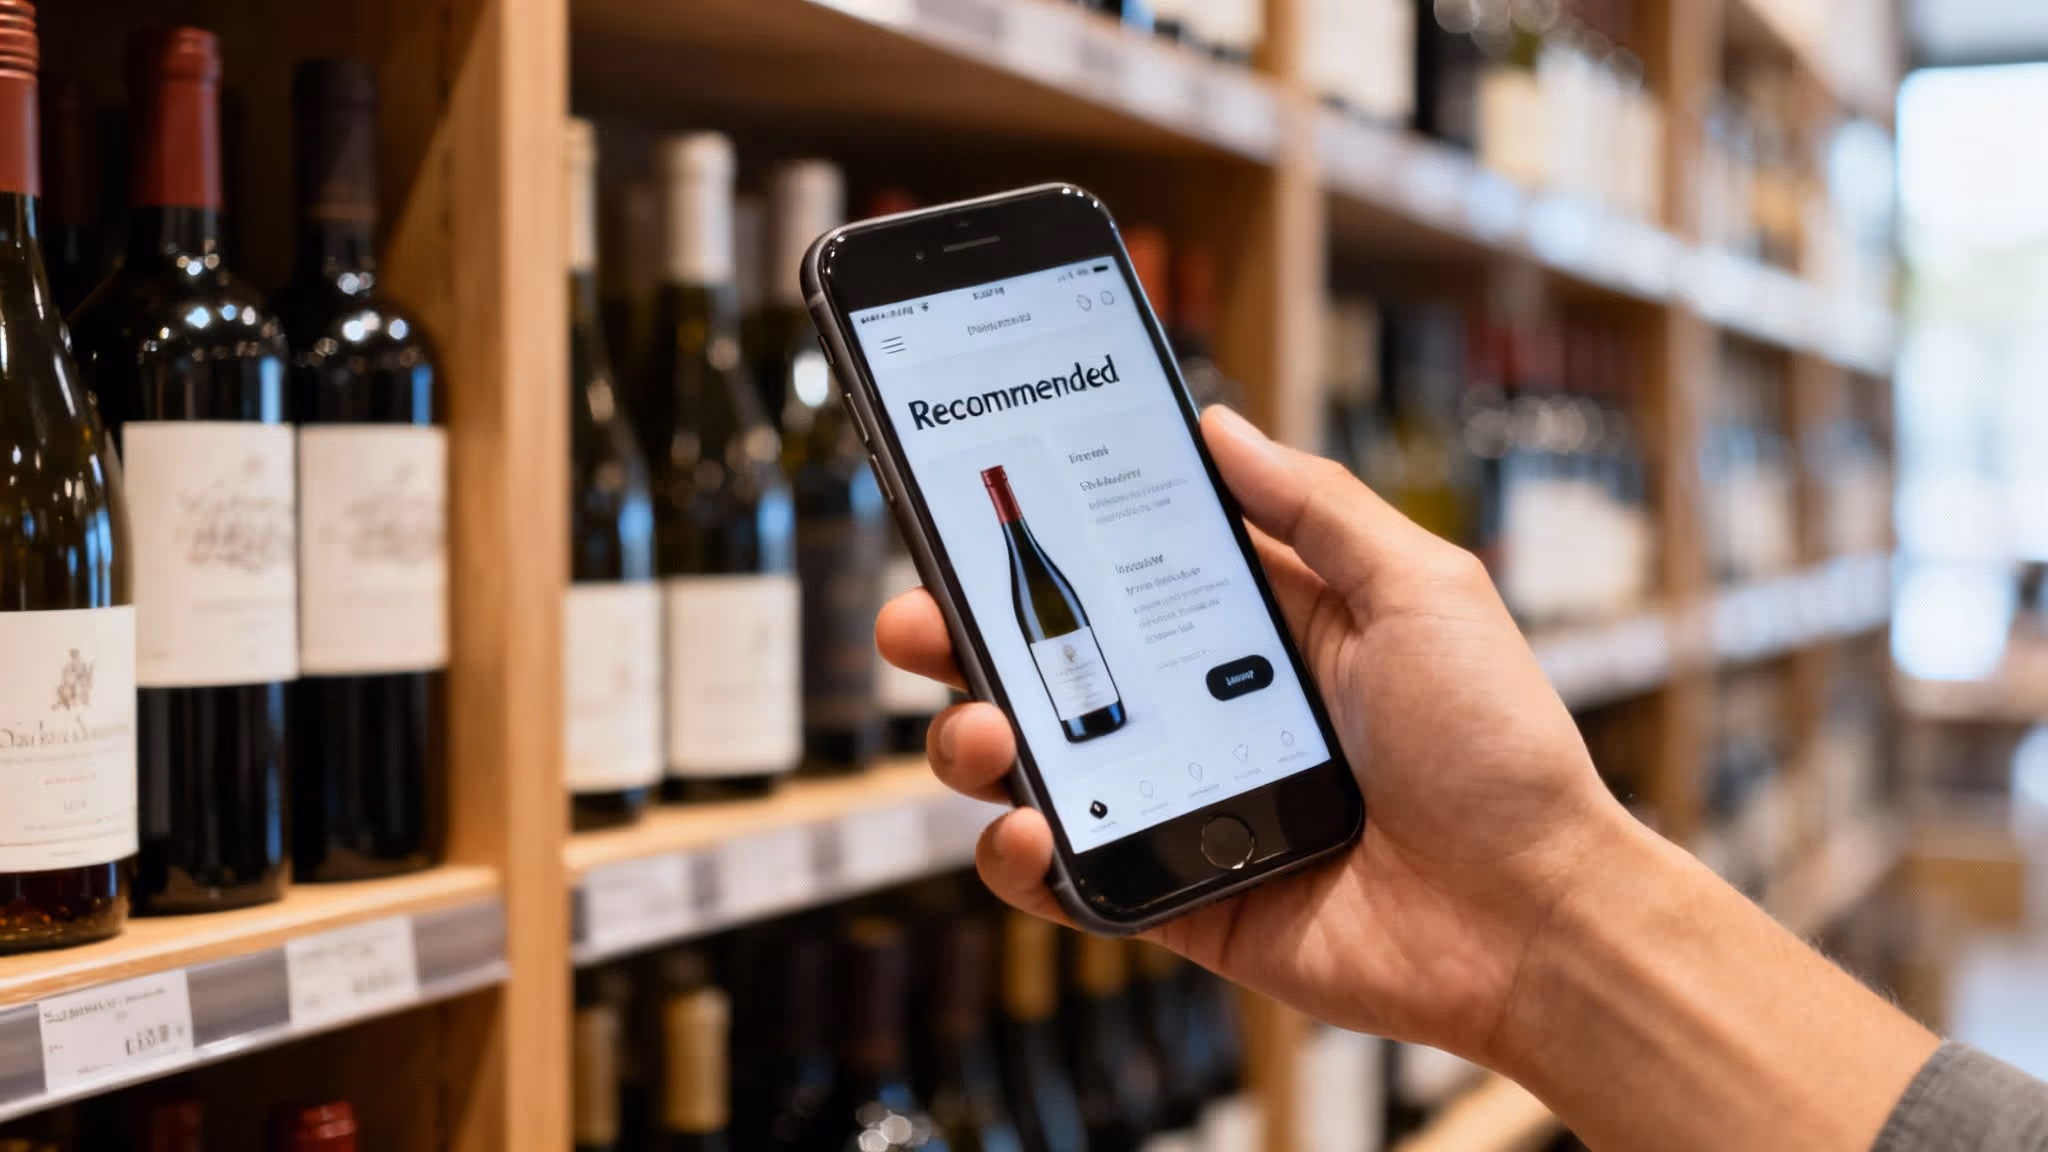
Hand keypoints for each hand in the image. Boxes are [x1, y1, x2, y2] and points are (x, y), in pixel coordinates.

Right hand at [876, 405, 1634, 1061]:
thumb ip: (1314, 506)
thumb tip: (1217, 421)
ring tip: (982, 731)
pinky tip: (1025, 827)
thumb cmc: (1497, 746)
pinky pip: (1068, 878)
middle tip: (916, 621)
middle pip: (1055, 665)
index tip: (974, 512)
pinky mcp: (1176, 894)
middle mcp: (1205, 710)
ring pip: (1039, 765)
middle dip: (967, 637)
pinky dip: (1020, 859)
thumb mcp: (1421, 589)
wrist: (1532, 916)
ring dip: (974, 742)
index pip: (1123, 573)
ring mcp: (1182, 803)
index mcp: (1258, 631)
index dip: (1047, 545)